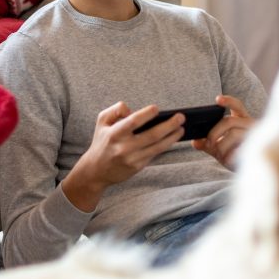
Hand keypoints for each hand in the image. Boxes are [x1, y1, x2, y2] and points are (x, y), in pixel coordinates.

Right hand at [61, 102, 183, 211]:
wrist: (96, 170)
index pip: (133, 122)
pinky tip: (172, 138)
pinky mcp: (138, 166)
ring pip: (158, 147)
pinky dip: (165, 145)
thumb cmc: (102, 141)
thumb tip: (131, 110)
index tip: (157, 108)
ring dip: (172, 137)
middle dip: (169, 125)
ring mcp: (132, 158)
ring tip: (181, 128)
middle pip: (152, 135)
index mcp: (114, 134)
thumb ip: (115, 110)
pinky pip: (155, 154)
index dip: (146, 114)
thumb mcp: (102, 121)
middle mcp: (124, 147)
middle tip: (181, 117)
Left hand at [192, 95, 254, 169]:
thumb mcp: (219, 148)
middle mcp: (250, 124)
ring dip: (221, 146)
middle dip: (214, 132)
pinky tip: (228, 160)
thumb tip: (195, 142)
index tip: (217, 99)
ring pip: (233, 133)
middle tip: (208, 144)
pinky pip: (240, 148)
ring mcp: (255, 135)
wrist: (251, 171)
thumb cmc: (235, 155)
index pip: (237, 106)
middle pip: (228, 121)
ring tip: (220, 155)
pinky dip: (229, 155)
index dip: (228, 101)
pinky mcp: (257, 147)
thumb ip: (207, 143)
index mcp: (242, 120)